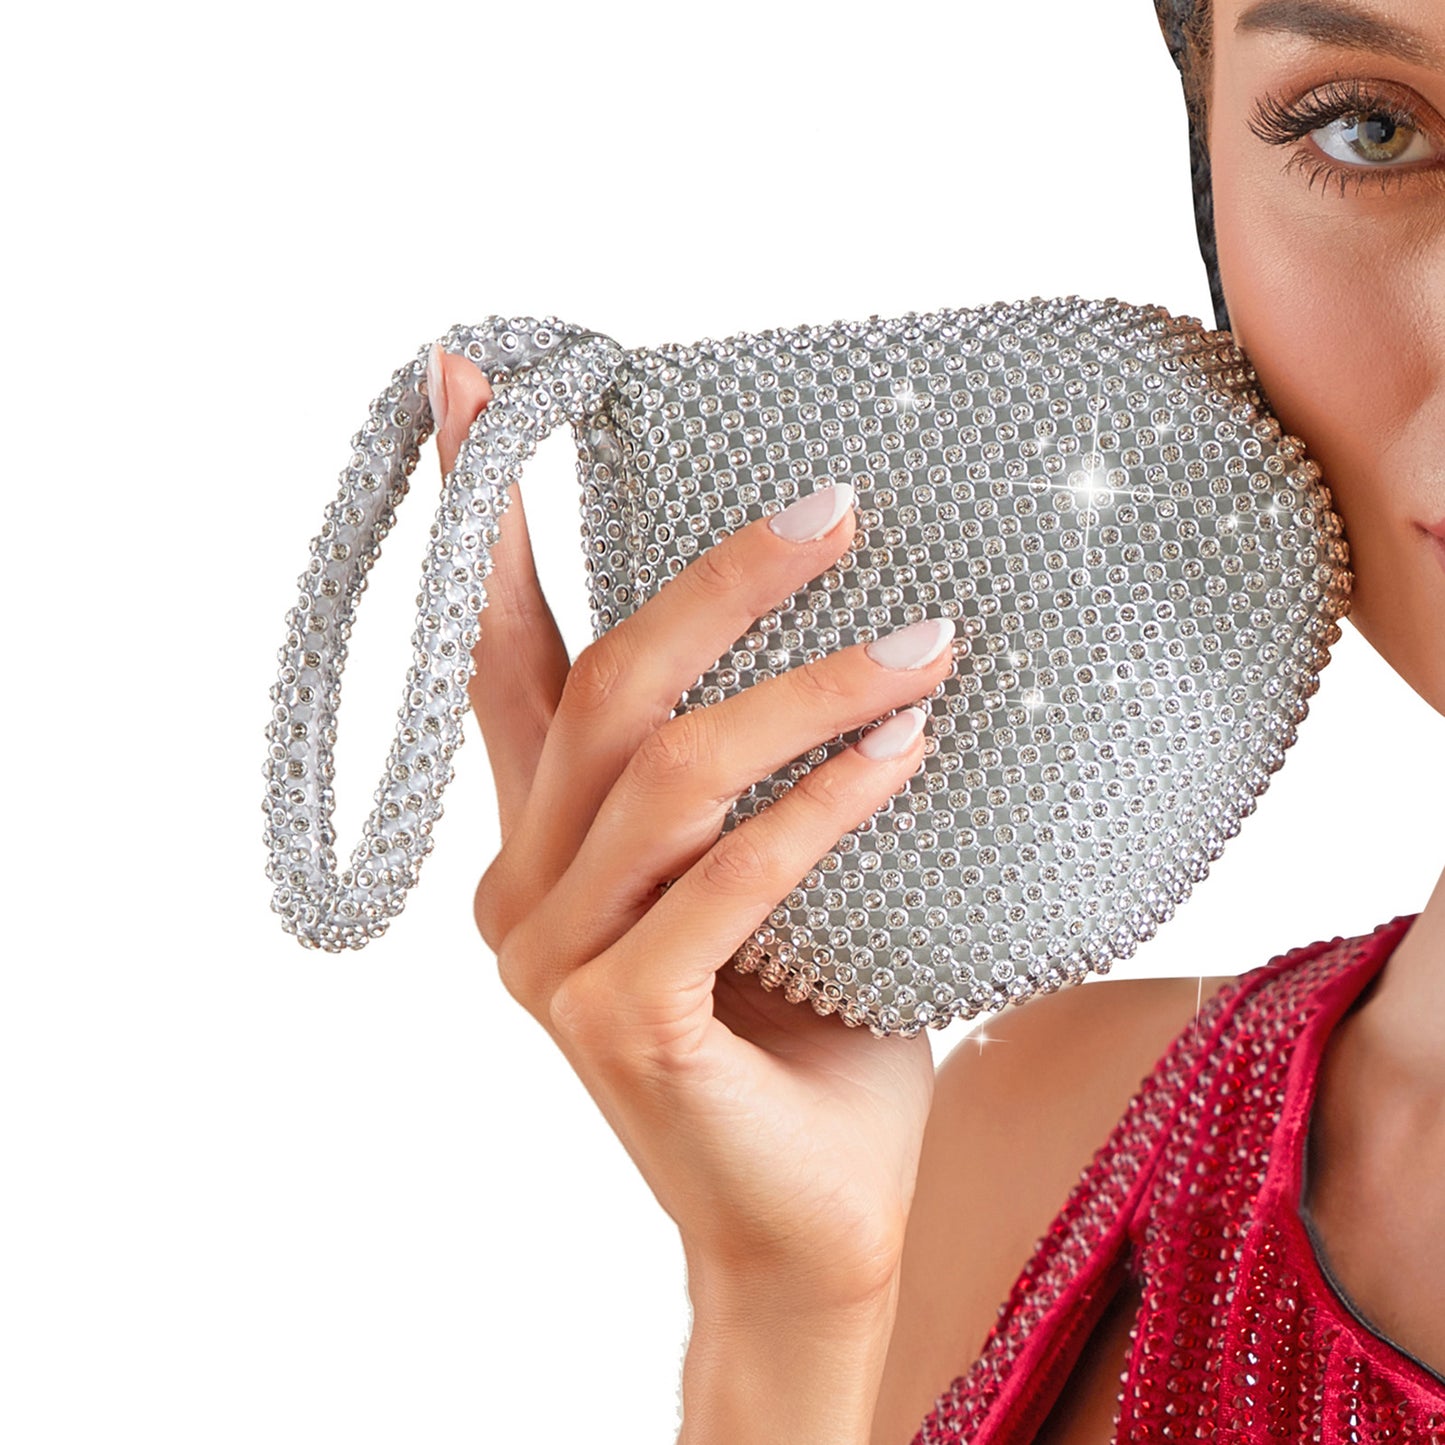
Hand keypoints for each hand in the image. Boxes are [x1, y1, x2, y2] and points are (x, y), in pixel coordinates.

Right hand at [429, 345, 954, 1311]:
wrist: (818, 1220)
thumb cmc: (810, 1030)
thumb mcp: (768, 875)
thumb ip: (749, 770)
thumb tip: (847, 610)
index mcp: (545, 841)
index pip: (502, 655)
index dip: (479, 519)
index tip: (470, 382)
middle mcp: (522, 889)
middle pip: (605, 690)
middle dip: (718, 582)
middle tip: (835, 509)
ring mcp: (555, 963)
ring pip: (672, 775)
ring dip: (809, 693)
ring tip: (928, 641)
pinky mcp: (618, 1024)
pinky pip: (728, 880)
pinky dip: (822, 808)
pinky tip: (906, 756)